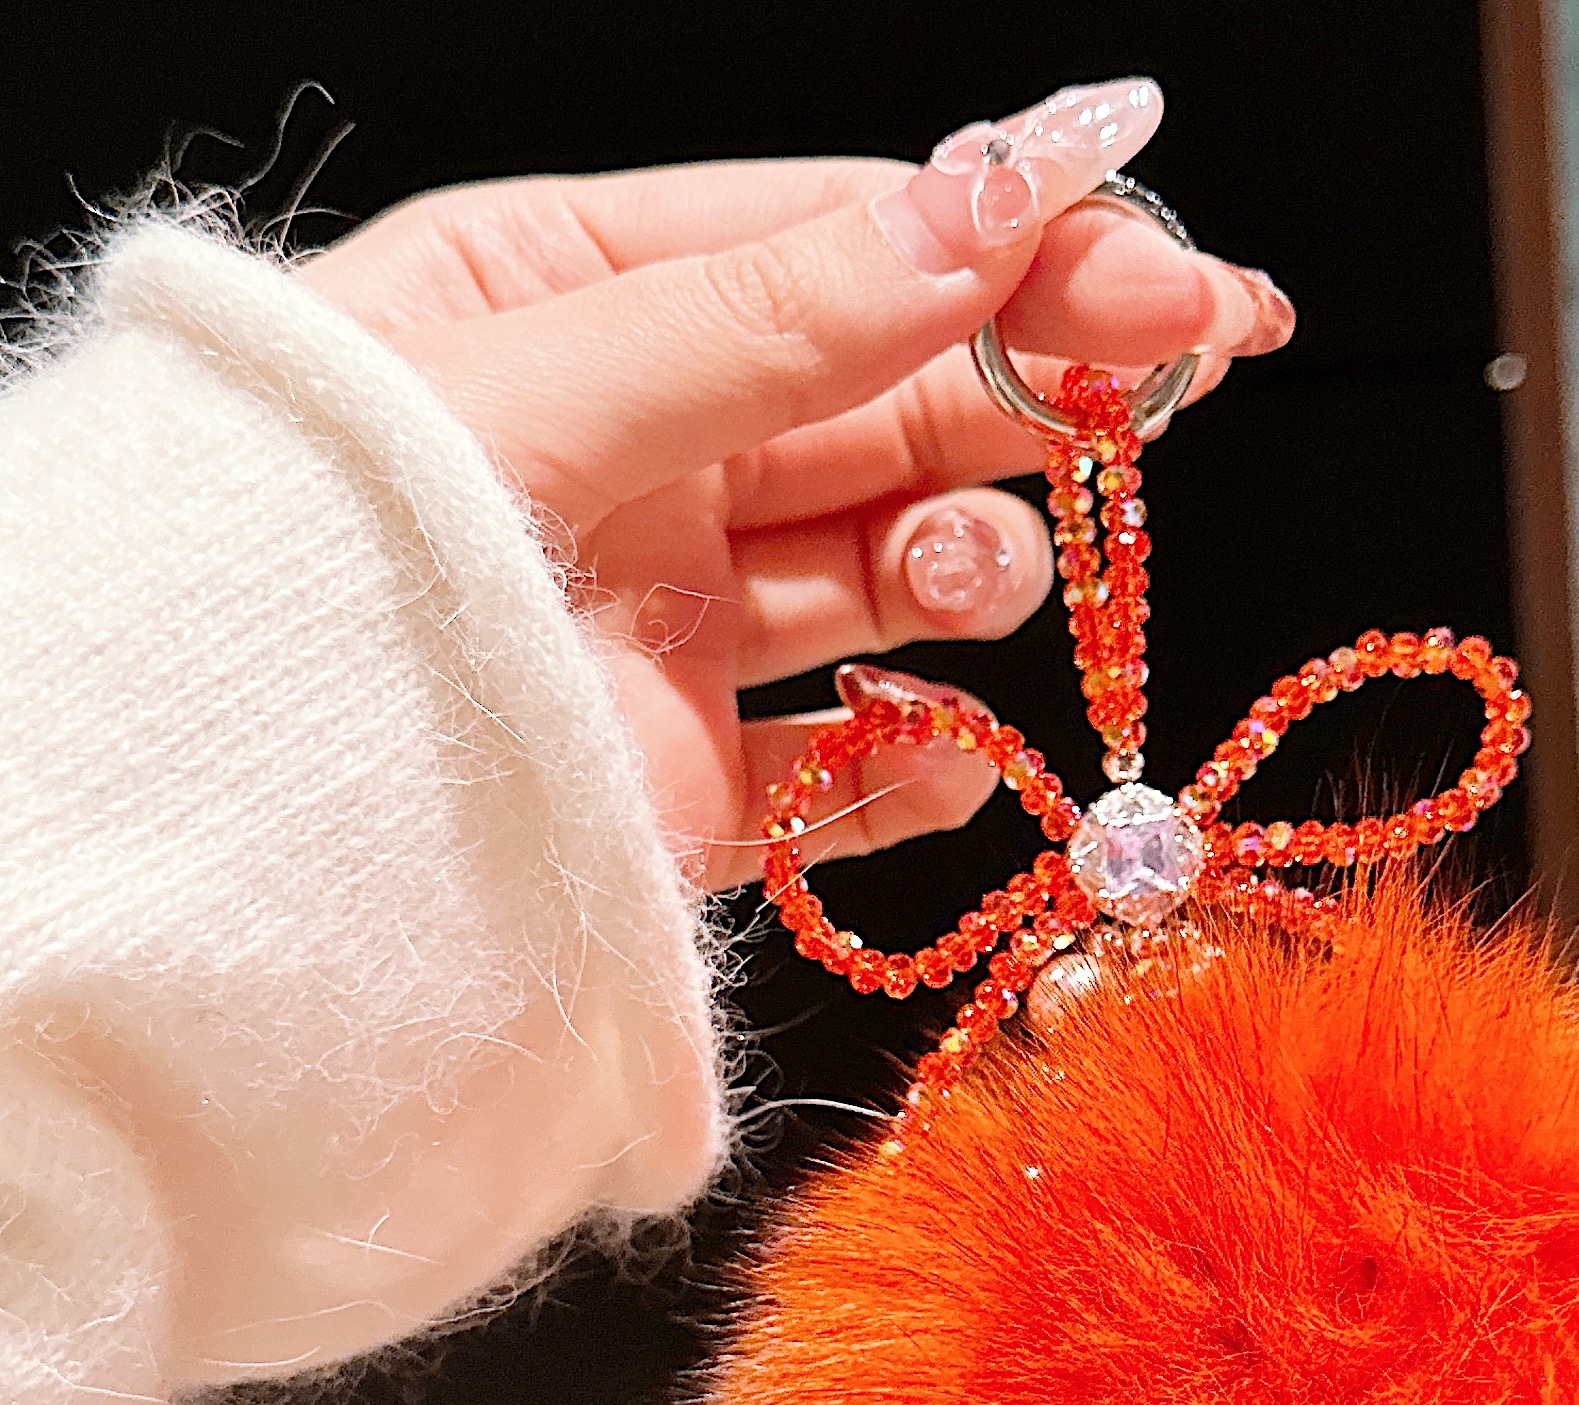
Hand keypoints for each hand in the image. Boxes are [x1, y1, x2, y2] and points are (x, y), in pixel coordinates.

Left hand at [300, 80, 1293, 889]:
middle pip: (886, 405)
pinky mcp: (684, 785)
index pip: (835, 249)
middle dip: (1033, 393)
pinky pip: (846, 763)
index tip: (1165, 269)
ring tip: (965, 582)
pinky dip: (914, 759)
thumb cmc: (304, 555)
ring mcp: (667, 627)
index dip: (1014, 252)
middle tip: (1175, 378)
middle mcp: (636, 462)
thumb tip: (990, 211)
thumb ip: (771, 314)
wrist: (211, 827)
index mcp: (569, 309)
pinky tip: (930, 736)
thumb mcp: (537, 386)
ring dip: (967, 571)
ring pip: (886, 575)